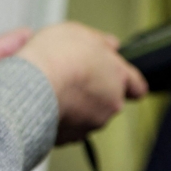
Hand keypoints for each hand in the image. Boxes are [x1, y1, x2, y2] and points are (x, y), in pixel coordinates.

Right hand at [17, 21, 147, 143]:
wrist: (33, 87)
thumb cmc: (57, 57)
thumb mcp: (81, 33)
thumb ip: (101, 41)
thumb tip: (111, 44)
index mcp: (118, 77)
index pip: (136, 87)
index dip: (130, 85)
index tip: (125, 85)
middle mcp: (110, 103)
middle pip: (108, 100)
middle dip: (94, 93)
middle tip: (73, 78)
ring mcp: (92, 122)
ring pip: (88, 116)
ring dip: (76, 106)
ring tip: (55, 90)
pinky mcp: (71, 136)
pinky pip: (68, 127)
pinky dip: (60, 119)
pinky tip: (47, 105)